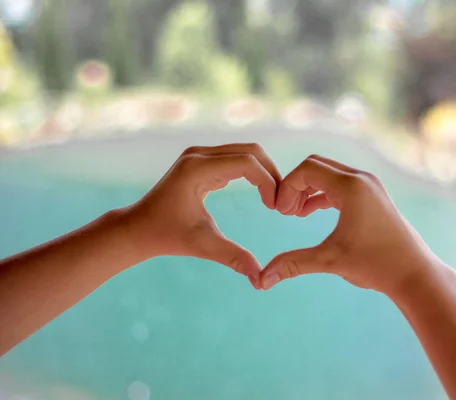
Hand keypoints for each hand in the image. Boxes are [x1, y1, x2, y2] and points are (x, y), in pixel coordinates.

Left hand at [123, 143, 280, 288]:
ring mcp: (199, 155)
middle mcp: (198, 154)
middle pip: (251, 151)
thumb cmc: (166, 237)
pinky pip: (236, 159)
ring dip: (264, 173)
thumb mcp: (202, 246)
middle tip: (282, 201)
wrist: (137, 229)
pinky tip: (262, 194)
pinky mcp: (202, 161)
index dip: (268, 181)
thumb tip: (260, 279)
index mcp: (197, 169)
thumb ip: (233, 257)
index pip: (246, 163)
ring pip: (246, 152)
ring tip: (274, 199)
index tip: (276, 207)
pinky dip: (253, 173)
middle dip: (271, 174)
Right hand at [259, 155, 440, 295]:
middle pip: (316, 166)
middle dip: (296, 186)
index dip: (287, 187)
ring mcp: (370, 186)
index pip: (307, 169)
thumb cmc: (376, 264)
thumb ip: (293, 263)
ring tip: (294, 214)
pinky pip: (340, 185)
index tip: (279, 212)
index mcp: (351, 187)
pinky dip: (322, 194)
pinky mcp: (374, 196)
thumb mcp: (330, 260)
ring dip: (308, 190)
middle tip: (284, 212)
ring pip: (329, 175)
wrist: (414, 273)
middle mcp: (362, 179)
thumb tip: (262, 280)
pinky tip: (310, 212)